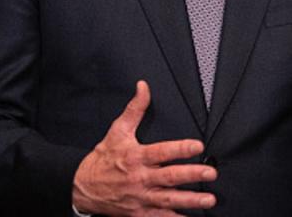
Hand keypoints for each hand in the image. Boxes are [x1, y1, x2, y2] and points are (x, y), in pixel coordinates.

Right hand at [72, 81, 216, 215]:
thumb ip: (135, 109)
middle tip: (211, 173)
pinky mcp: (137, 213)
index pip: (161, 152)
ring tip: (210, 200)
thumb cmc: (103, 157)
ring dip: (190, 201)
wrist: (80, 186)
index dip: (180, 148)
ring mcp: (139, 197)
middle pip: (169, 177)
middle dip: (191, 176)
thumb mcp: (117, 130)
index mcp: (136, 156)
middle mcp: (139, 178)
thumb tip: (143, 86)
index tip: (198, 146)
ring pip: (168, 200)